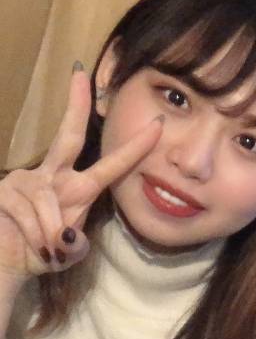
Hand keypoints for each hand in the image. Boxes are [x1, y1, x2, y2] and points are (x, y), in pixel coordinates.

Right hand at [0, 65, 161, 279]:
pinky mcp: (5, 190)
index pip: (111, 164)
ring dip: (51, 234)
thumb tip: (68, 235)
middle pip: (69, 136)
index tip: (157, 122)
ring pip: (50, 201)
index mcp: (78, 188)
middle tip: (80, 75)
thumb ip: (77, 246)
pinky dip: (37, 237)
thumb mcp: (70, 252)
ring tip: (47, 251)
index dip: (135, 147)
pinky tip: (33, 246)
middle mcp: (54, 176)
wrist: (6, 264)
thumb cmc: (40, 254)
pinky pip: (31, 214)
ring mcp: (26, 179)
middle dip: (76, 105)